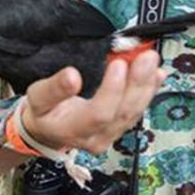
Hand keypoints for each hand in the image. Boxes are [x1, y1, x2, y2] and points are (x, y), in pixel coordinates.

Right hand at [22, 50, 163, 153]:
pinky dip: (148, 90)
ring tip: (152, 61)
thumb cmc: (42, 112)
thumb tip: (72, 75)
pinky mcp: (118, 128)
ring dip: (146, 85)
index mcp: (73, 129)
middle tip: (146, 57)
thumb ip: (54, 88)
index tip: (118, 63)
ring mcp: (110, 135)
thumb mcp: (37, 97)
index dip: (112, 90)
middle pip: (123, 112)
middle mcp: (96, 137)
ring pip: (133, 112)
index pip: (99, 113)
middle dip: (137, 82)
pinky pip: (136, 110)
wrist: (46, 130)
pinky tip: (157, 75)